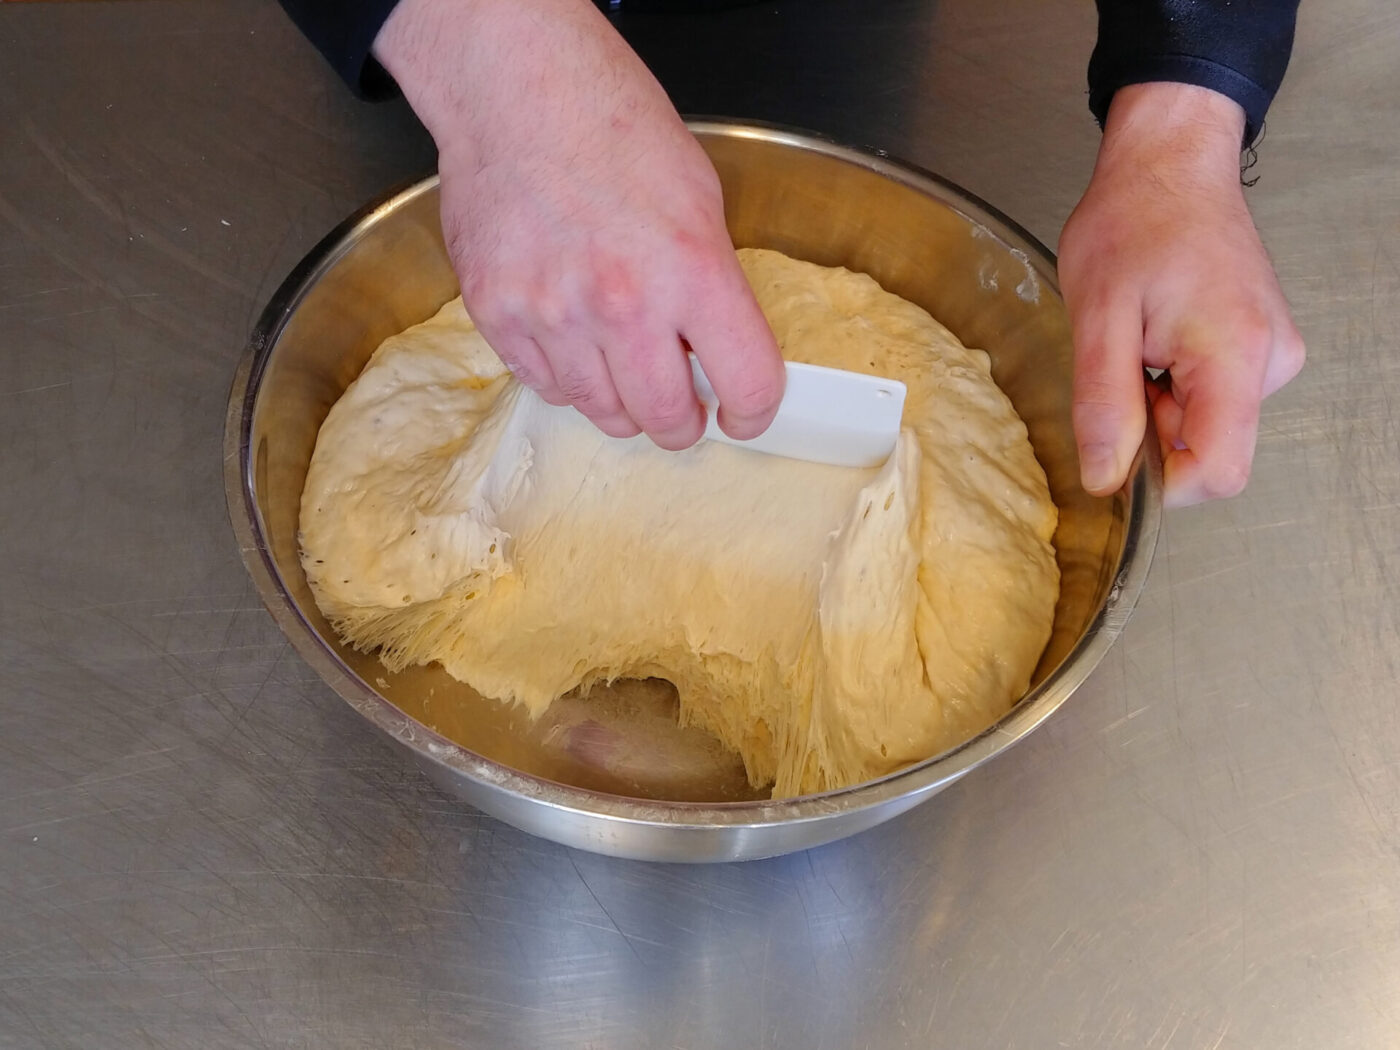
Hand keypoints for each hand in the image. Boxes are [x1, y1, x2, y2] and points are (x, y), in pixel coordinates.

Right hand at [373, 0, 783, 449]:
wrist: (514, 87)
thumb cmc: (609, 125)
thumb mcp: (699, 199)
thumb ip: (711, 284)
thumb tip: (715, 350)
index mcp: (693, 269)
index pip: (748, 383)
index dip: (753, 412)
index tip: (743, 415)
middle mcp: (624, 303)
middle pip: (667, 420)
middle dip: (684, 422)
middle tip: (683, 408)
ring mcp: (554, 314)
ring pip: (603, 413)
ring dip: (624, 406)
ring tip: (625, 370)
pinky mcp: (498, 315)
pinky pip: (544, 385)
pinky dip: (567, 377)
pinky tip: (575, 341)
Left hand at [1058, 82, 1304, 507]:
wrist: (1170, 166)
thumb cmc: (1134, 221)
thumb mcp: (1097, 318)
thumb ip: (1104, 405)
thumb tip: (1107, 477)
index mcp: (1234, 356)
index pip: (1219, 472)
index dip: (1163, 481)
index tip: (1120, 446)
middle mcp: (1271, 361)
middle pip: (1215, 454)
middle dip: (1156, 434)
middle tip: (1125, 367)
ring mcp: (1274, 355)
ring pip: (1211, 428)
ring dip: (1162, 406)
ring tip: (1140, 342)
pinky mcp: (1264, 349)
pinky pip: (1217, 401)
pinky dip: (1177, 387)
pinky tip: (1159, 338)